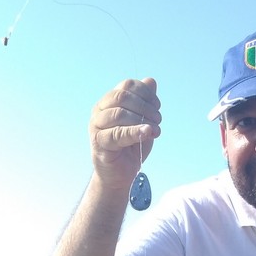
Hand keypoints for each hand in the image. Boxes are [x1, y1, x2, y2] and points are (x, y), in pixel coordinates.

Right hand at [89, 77, 161, 191]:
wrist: (120, 174)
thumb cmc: (130, 147)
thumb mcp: (142, 121)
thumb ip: (145, 102)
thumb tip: (150, 81)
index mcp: (109, 101)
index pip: (127, 86)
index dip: (146, 93)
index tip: (157, 106)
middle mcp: (100, 111)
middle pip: (122, 96)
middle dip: (145, 106)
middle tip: (158, 119)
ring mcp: (96, 126)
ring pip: (119, 113)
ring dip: (142, 120)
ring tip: (155, 130)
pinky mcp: (99, 143)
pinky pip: (117, 134)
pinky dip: (135, 132)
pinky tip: (147, 132)